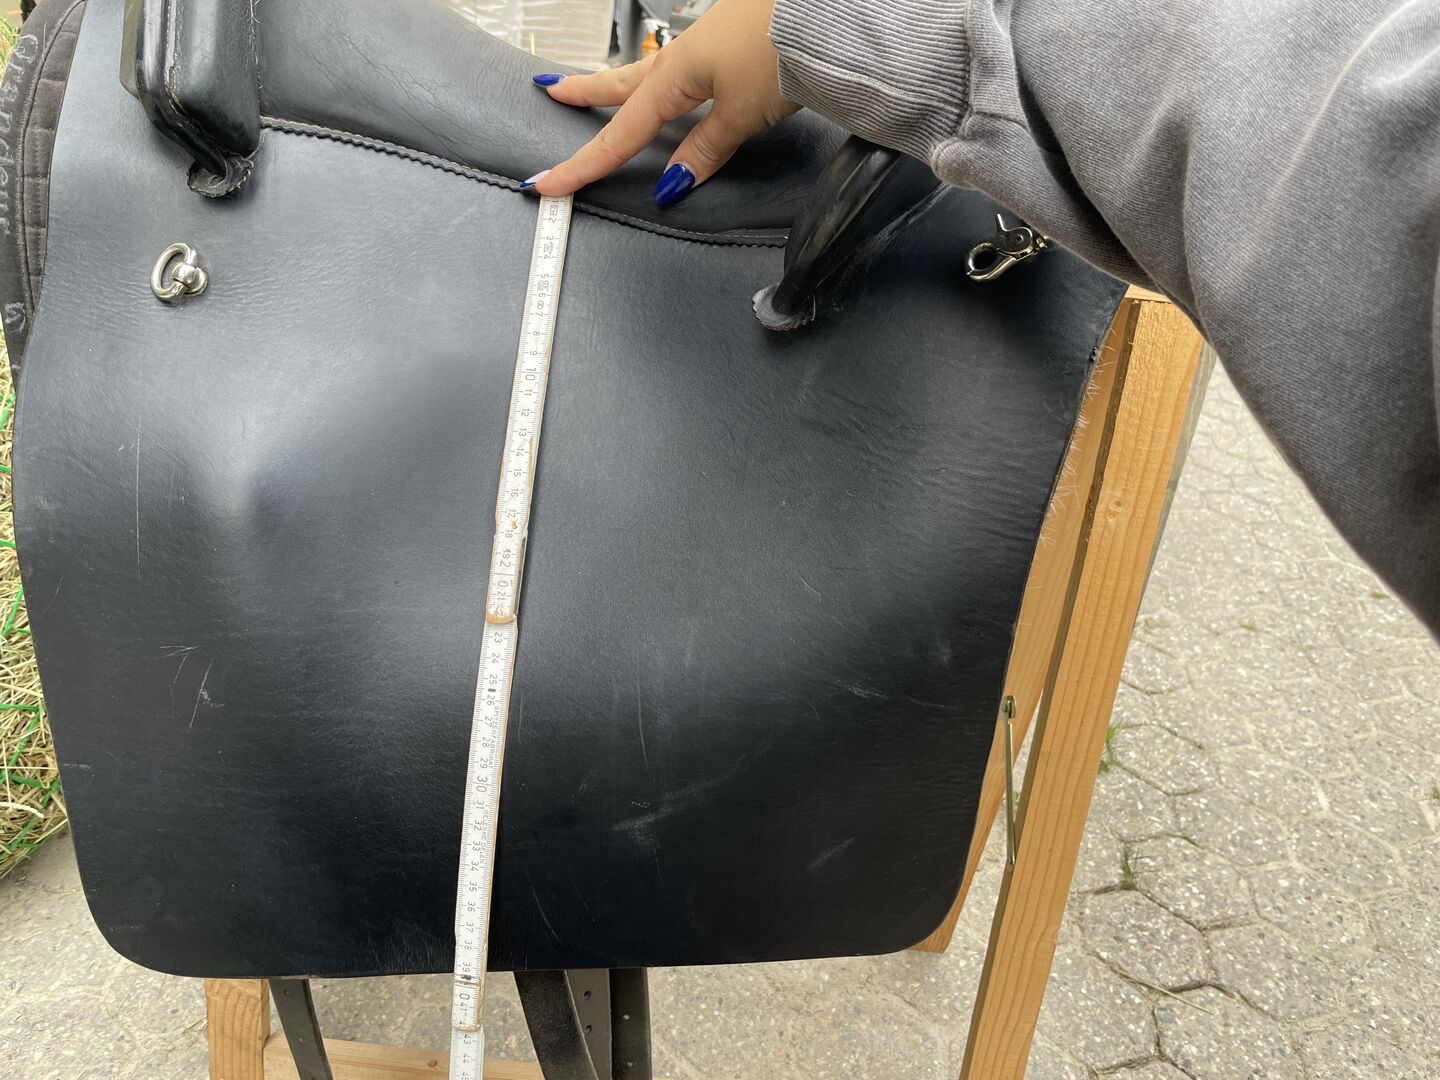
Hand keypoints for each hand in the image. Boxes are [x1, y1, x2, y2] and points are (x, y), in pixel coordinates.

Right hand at [526, 0, 798, 204]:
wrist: (827, 12)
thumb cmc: (783, 51)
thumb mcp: (742, 115)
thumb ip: (705, 149)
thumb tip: (674, 181)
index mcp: (675, 76)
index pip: (620, 133)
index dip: (584, 163)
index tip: (549, 182)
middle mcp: (683, 56)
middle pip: (624, 85)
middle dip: (585, 91)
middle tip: (552, 90)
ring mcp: (707, 43)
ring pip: (650, 72)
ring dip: (620, 82)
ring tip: (598, 87)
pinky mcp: (732, 40)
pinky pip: (683, 66)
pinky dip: (664, 79)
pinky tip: (673, 82)